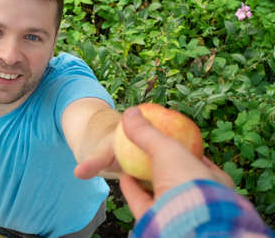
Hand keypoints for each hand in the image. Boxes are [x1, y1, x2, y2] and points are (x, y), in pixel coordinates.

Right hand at [118, 106, 233, 220]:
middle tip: (145, 148)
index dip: (182, 145)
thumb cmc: (187, 181)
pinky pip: (144, 202)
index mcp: (213, 181)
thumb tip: (131, 112)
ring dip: (144, 176)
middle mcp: (197, 197)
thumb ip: (148, 132)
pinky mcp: (160, 221)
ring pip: (159, 191)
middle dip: (161, 162)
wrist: (187, 225)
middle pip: (176, 175)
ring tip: (129, 161)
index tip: (166, 134)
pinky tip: (123, 178)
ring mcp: (179, 210)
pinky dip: (133, 190)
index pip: (197, 159)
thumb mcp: (168, 149)